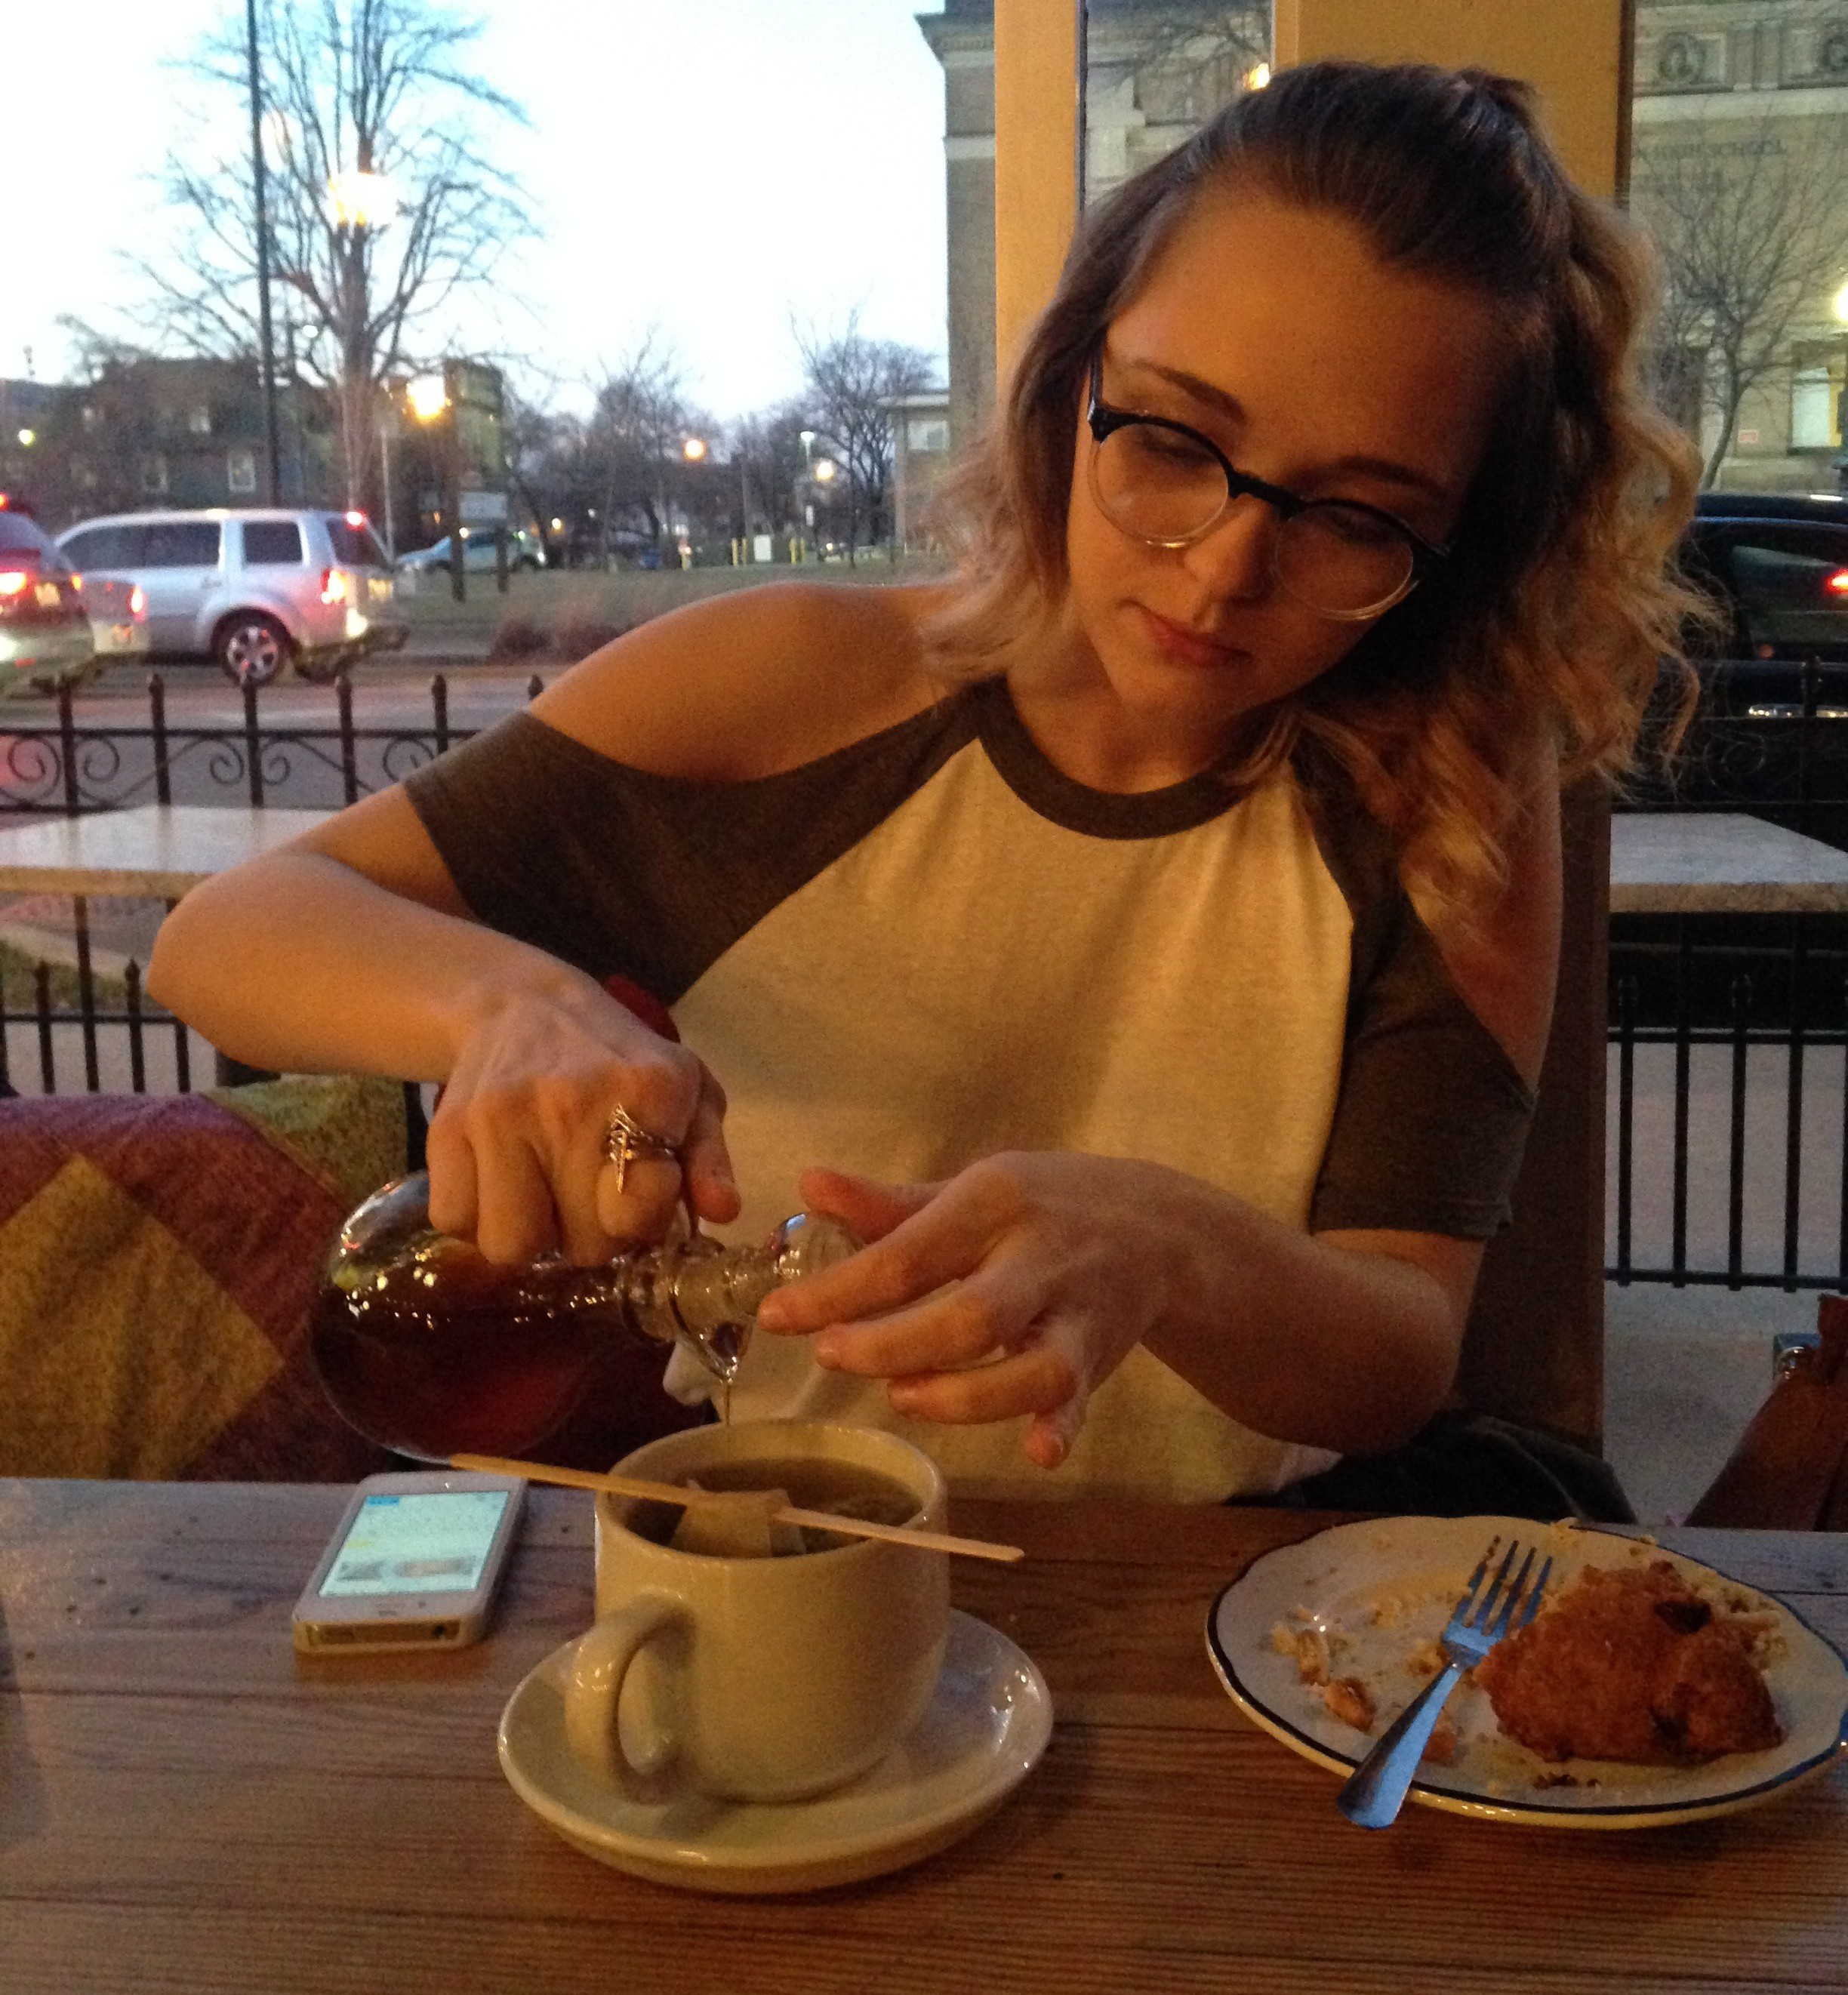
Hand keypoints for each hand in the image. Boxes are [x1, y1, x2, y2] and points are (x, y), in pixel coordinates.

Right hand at [425, 970, 738, 1265]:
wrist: (522, 1005)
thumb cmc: (619, 1061)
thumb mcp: (686, 1092)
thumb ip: (708, 1156)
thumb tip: (725, 1211)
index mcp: (647, 1090)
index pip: (638, 1212)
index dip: (637, 1223)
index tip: (632, 1197)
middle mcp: (572, 1100)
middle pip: (581, 1245)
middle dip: (587, 1236)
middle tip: (585, 1196)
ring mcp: (502, 1113)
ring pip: (509, 1246)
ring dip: (528, 1235)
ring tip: (542, 1194)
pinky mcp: (447, 1126)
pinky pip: (454, 1222)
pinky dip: (474, 1216)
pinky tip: (499, 1180)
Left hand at [755, 1153, 1194, 1469]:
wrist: (1158, 1226)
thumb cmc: (1040, 1206)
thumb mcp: (969, 1189)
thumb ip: (887, 1203)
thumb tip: (808, 1186)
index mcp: (993, 1202)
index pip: (907, 1253)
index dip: (837, 1290)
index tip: (777, 1316)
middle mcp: (1039, 1256)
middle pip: (972, 1315)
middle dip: (896, 1344)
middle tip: (832, 1356)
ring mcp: (1077, 1312)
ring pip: (1032, 1368)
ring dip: (965, 1394)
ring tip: (902, 1397)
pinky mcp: (1101, 1358)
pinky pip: (1084, 1398)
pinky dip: (1062, 1426)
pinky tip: (1038, 1453)